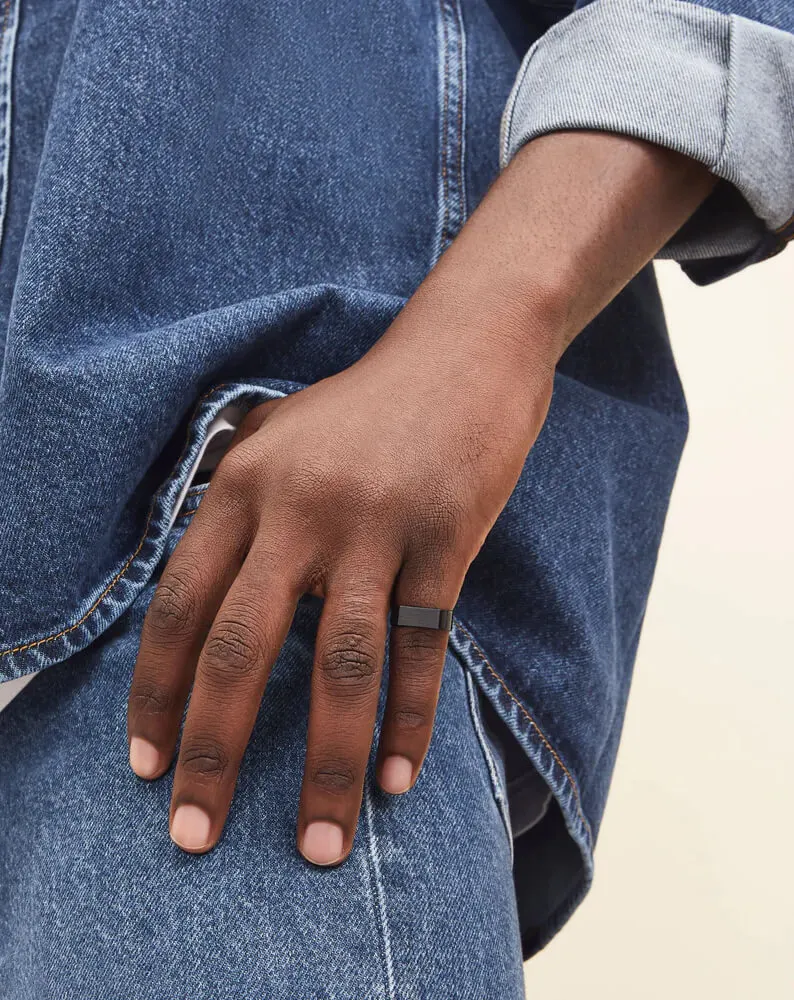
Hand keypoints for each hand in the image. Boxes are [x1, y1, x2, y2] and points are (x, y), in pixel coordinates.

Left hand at [126, 283, 553, 863]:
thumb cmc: (364, 408)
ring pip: (341, 666)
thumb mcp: (276, 439)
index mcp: (243, 483)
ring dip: (326, 764)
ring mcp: (377, 526)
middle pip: (244, 648)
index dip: (155, 693)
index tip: (145, 768)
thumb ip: (232, 512)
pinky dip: (410, 720)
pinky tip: (395, 779)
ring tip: (317, 846)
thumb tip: (200, 606)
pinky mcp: (447, 540)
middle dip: (214, 751)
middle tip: (195, 836)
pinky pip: (424, 648)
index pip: (179, 605)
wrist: (465, 352)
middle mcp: (301, 508)